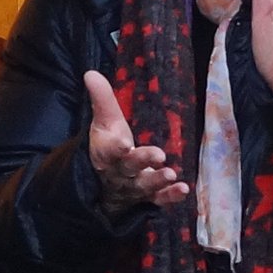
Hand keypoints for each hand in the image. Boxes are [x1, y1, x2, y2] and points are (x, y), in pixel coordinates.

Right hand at [84, 71, 188, 214]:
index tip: (122, 142)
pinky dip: (169, 197)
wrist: (104, 181)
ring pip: (143, 185)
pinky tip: (182, 190)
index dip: (114, 147)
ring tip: (170, 173)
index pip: (108, 150)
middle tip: (159, 155)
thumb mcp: (104, 122)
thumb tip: (90, 72)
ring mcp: (132, 187)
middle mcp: (118, 171)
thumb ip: (101, 99)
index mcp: (105, 152)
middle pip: (128, 167)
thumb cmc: (107, 145)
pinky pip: (157, 199)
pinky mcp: (146, 198)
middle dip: (142, 161)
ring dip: (157, 180)